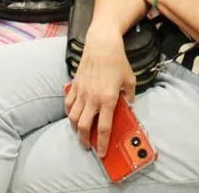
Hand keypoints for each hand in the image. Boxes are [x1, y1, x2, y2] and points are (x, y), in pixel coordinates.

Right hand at [64, 23, 135, 157]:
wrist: (102, 44)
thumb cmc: (118, 61)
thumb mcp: (131, 79)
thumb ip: (131, 95)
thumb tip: (129, 104)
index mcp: (109, 99)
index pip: (104, 128)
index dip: (102, 143)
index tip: (102, 153)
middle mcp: (93, 98)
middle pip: (84, 127)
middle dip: (85, 140)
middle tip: (87, 146)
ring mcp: (82, 92)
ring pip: (73, 117)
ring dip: (75, 128)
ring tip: (79, 132)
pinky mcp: (75, 85)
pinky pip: (68, 103)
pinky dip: (69, 112)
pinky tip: (72, 115)